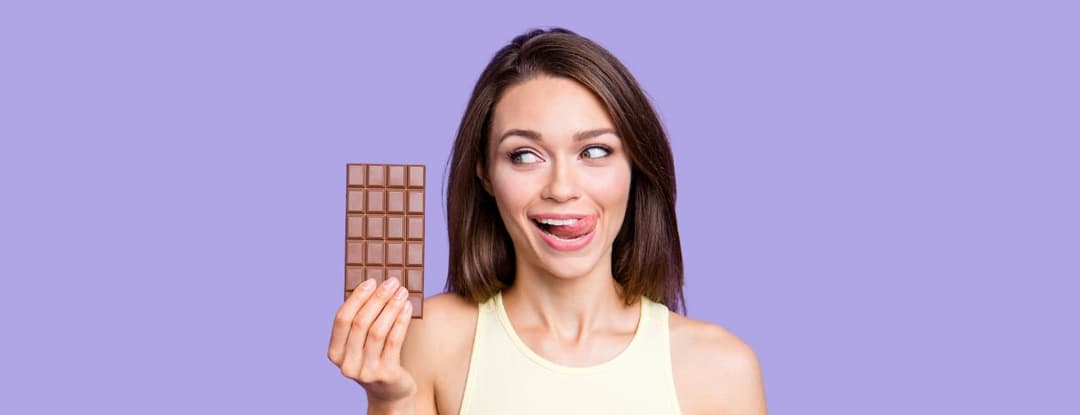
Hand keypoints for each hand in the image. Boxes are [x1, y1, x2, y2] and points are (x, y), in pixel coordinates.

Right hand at [328, 277, 416, 404]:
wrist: (390, 392)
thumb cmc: (375, 358)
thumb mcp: (361, 344)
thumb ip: (361, 321)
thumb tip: (375, 286)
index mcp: (335, 353)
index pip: (342, 320)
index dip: (356, 298)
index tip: (371, 281)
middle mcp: (347, 364)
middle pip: (360, 323)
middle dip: (377, 299)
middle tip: (392, 282)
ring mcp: (365, 371)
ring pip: (377, 331)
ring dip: (391, 307)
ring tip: (402, 292)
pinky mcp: (386, 374)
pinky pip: (393, 341)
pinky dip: (400, 321)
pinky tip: (407, 307)